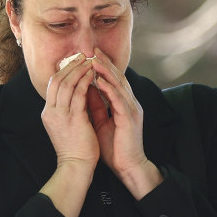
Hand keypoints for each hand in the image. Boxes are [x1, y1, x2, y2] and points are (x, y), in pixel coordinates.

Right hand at [39, 54, 98, 216]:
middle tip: (83, 55)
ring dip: (79, 70)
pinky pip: (79, 93)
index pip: (52, 85)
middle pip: (57, 80)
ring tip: (90, 61)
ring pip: (67, 83)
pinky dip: (85, 81)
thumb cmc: (75, 149)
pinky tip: (93, 74)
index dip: (63, 71)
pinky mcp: (73, 118)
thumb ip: (70, 108)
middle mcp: (51, 112)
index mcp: (48, 113)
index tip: (75, 62)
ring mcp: (60, 115)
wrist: (76, 167)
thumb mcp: (68, 125)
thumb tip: (80, 91)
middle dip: (70, 65)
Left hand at [88, 49, 160, 197]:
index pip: (114, 80)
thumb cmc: (115, 148)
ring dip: (106, 71)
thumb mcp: (101, 122)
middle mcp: (130, 103)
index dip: (104, 67)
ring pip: (119, 84)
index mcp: (124, 104)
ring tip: (94, 60)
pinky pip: (118, 99)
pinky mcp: (130, 118)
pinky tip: (99, 80)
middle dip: (105, 63)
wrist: (128, 167)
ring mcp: (132, 109)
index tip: (90, 56)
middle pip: (118, 77)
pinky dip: (109, 88)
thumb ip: (96, 106)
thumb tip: (84, 90)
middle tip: (93, 49)